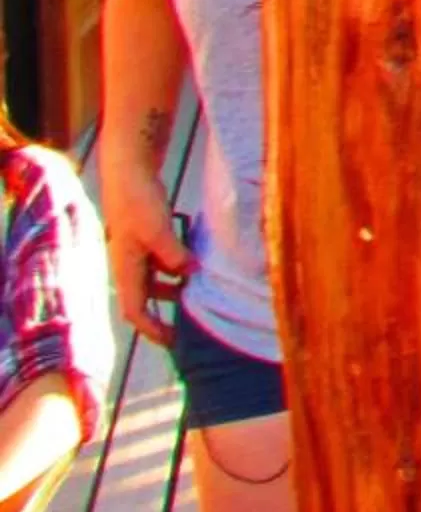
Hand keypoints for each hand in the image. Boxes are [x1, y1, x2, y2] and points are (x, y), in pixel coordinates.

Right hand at [103, 177, 191, 346]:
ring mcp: (138, 250)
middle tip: (194, 319)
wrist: (129, 169)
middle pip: (146, 298)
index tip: (173, 342)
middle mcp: (129, 264)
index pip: (135, 311)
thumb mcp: (158, 230)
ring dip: (177, 286)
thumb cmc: (139, 200)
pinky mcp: (147, 235)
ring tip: (202, 289)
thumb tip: (190, 274)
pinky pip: (163, 260)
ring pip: (157, 278)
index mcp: (126, 269)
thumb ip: (173, 254)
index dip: (152, 330)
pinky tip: (199, 260)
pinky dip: (179, 265)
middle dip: (168, 310)